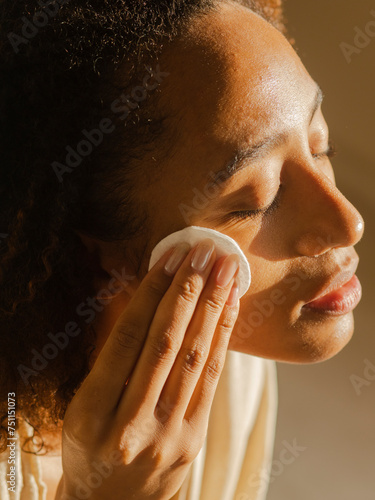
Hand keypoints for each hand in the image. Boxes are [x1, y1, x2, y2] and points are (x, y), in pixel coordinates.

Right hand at [58, 238, 240, 499]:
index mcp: (92, 412)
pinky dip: (221, 338)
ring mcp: (168, 434)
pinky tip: (229, 308)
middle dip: (188, 291)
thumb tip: (146, 294)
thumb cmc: (90, 445)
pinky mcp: (194, 438)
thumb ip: (110, 354)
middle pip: (166, 343)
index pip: (127, 338)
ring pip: (194, 358)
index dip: (151, 293)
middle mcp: (131, 424)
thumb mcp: (82, 403)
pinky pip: (210, 378)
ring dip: (212, 308)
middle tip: (205, 252)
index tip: (169, 258)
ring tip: (226, 270)